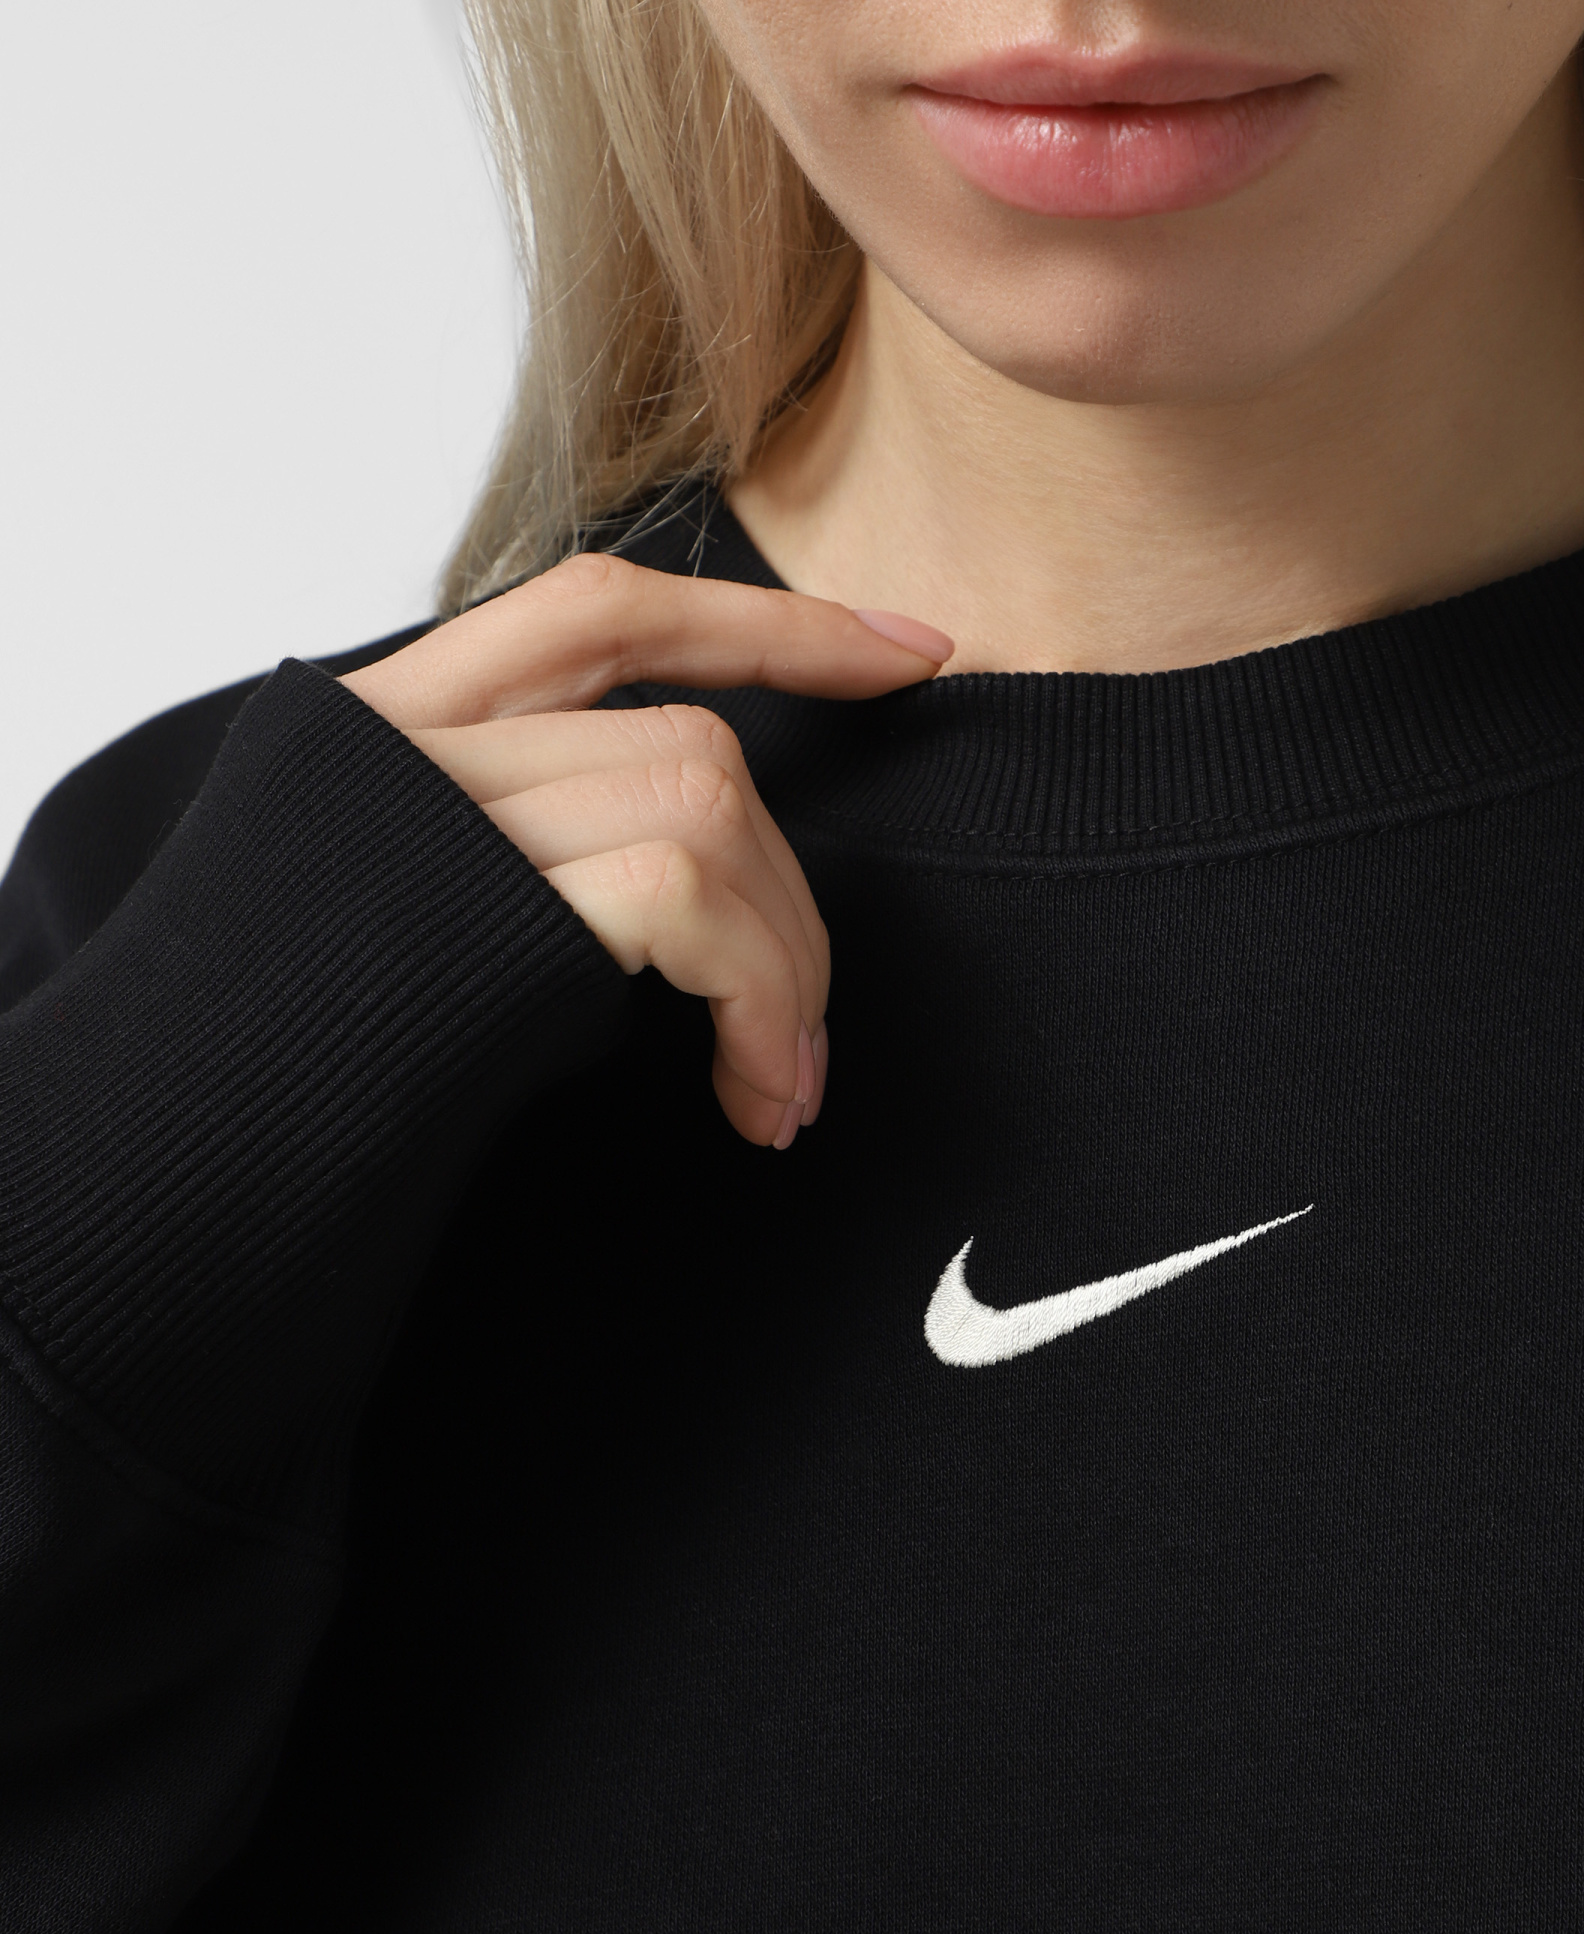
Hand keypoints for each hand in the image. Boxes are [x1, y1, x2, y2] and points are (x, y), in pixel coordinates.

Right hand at [343, 553, 951, 1147]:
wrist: (171, 1171)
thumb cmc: (297, 1081)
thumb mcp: (408, 929)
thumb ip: (516, 855)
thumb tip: (704, 886)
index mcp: (389, 725)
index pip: (604, 609)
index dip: (768, 624)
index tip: (909, 648)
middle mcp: (407, 737)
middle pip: (688, 736)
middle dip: (795, 900)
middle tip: (807, 1048)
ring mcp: (438, 806)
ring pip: (707, 801)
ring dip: (788, 967)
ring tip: (781, 1090)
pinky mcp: (480, 898)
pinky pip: (686, 894)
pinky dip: (761, 1001)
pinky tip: (751, 1095)